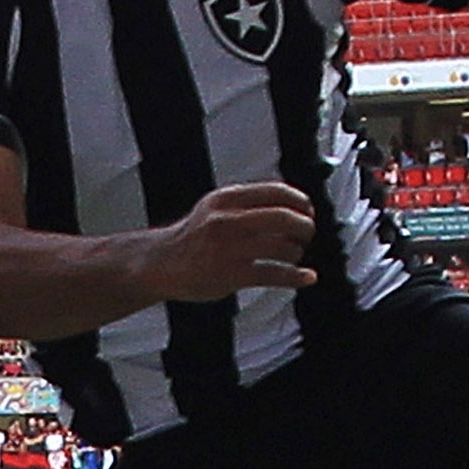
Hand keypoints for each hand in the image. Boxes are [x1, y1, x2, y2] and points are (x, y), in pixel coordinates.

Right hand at [150, 182, 316, 300]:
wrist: (161, 263)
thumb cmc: (194, 236)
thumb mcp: (216, 206)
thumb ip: (248, 202)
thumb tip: (292, 202)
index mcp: (227, 199)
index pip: (277, 191)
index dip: (300, 201)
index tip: (308, 210)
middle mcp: (228, 220)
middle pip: (285, 217)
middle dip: (305, 226)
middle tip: (307, 233)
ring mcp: (230, 248)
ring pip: (283, 246)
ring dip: (297, 251)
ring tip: (294, 254)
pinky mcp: (232, 275)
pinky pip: (275, 274)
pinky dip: (297, 277)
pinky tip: (307, 277)